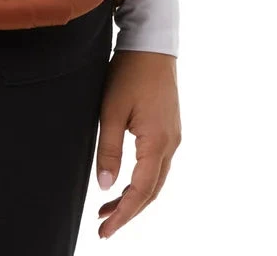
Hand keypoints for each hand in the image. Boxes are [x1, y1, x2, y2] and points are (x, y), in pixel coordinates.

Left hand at [94, 49, 180, 238]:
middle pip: (152, 191)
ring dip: (134, 197)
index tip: (105, 230)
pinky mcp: (169, 130)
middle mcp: (171, 145)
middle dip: (128, 211)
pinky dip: (142, 181)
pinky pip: (158, 166)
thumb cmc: (129, 73)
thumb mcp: (110, 110)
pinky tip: (125, 182)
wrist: (151, 45)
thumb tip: (105, 186)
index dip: (124, 214)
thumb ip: (108, 149)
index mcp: (157, 143)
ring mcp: (173, 137)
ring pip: (156, 180)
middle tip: (104, 226)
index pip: (141, 191)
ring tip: (108, 209)